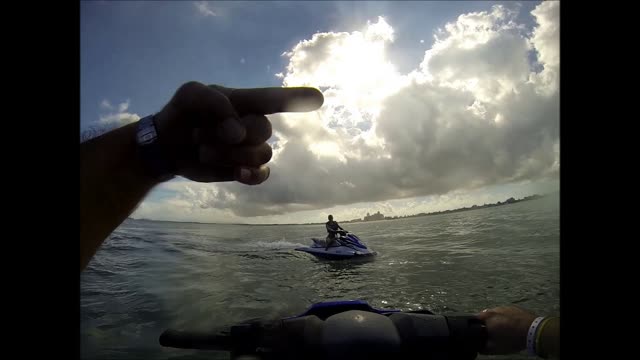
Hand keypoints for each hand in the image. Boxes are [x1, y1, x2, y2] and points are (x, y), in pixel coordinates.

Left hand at [154, 81, 323, 183]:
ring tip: (204, 150)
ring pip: (261, 153)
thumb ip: (214, 101)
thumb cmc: (182, 113)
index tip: (318, 98)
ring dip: (228, 154)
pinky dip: (251, 174)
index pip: (275, 99)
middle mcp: (253, 123)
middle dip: (229, 134)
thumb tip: (238, 131)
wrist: (167, 145)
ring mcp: (251, 148)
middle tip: (200, 133)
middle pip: (263, 129)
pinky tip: (237, 172)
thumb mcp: (190, 95)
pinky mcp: (244, 170)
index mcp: (245, 101)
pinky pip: (262, 175)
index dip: (297, 98)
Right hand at [476, 305, 536, 354]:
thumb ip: (483, 347)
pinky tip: (511, 326)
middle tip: (492, 333)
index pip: (472, 321)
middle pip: (483, 316)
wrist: (533, 331)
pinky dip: (505, 318)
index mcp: (485, 319)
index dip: (474, 329)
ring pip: (494, 314)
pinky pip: (505, 312)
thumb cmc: (513, 339)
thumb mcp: (495, 348)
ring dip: (496, 320)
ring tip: (503, 330)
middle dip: (485, 324)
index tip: (479, 334)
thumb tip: (478, 347)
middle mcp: (492, 310)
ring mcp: (503, 307)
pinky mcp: (513, 307)